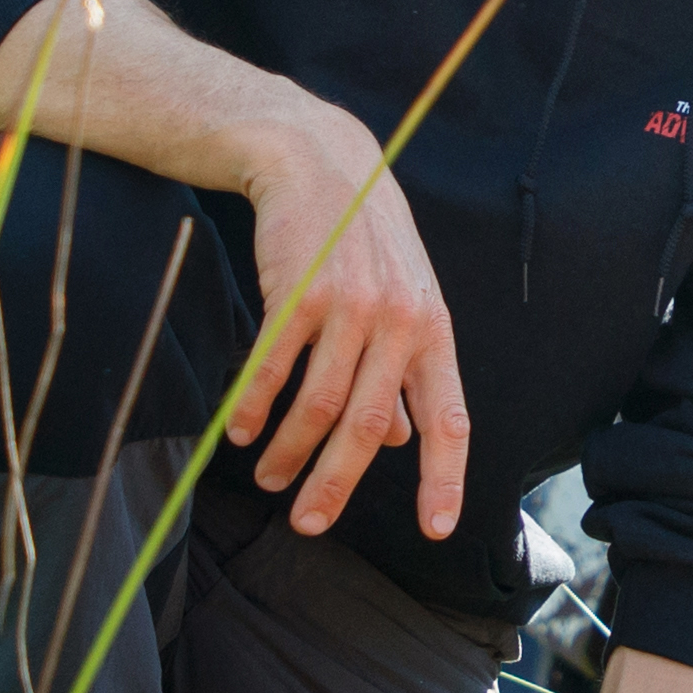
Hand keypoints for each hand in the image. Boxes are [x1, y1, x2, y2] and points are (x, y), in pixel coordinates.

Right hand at [224, 104, 469, 539]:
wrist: (320, 164)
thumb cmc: (364, 244)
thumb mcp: (405, 302)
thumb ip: (405, 372)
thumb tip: (404, 440)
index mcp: (434, 333)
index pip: (450, 419)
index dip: (445, 478)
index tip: (437, 529)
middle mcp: (401, 324)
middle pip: (370, 429)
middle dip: (337, 485)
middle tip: (309, 524)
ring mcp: (352, 308)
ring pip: (319, 406)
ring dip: (290, 453)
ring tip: (270, 479)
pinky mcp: (301, 293)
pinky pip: (274, 369)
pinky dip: (255, 408)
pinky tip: (242, 432)